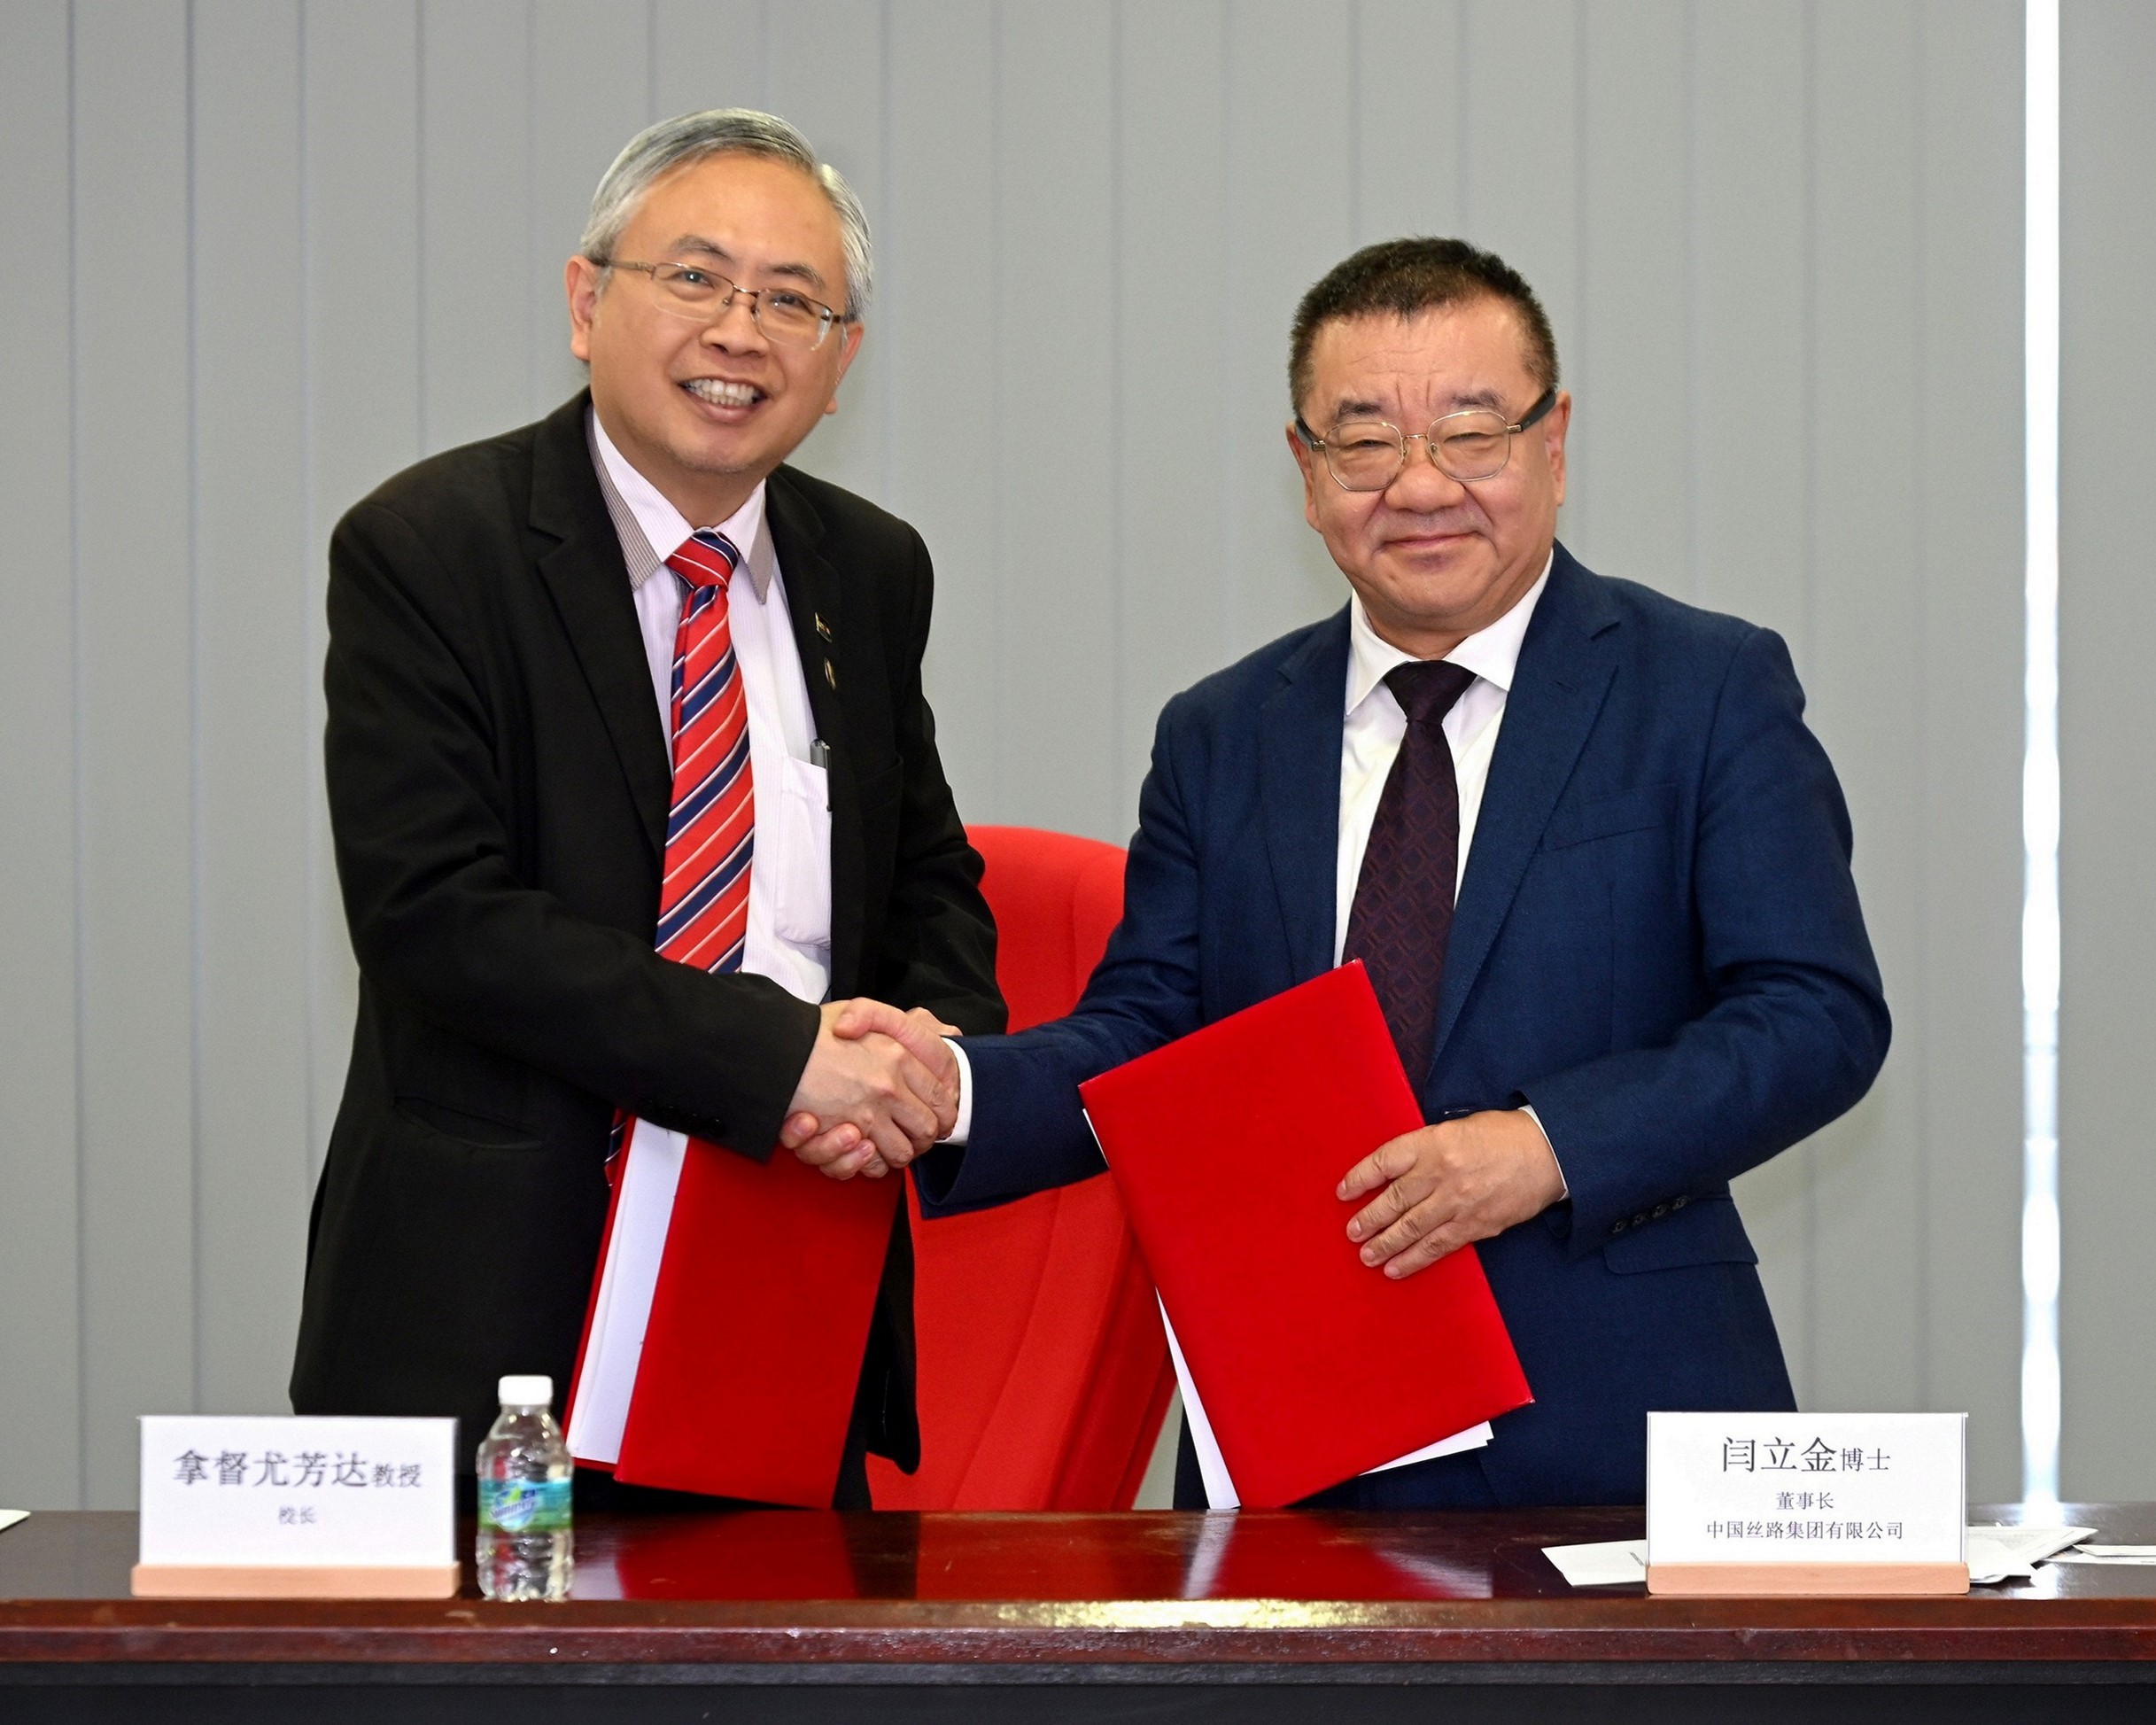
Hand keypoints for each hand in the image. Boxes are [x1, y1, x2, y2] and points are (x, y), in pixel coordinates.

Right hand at [782, 1001, 955, 1181]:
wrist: (773, 1049)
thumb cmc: (812, 1030)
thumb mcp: (858, 1011)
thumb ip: (895, 1021)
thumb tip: (940, 1030)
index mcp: (897, 1056)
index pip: (939, 1094)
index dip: (942, 1111)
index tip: (936, 1116)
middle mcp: (888, 1087)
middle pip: (927, 1128)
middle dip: (923, 1138)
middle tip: (912, 1136)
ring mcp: (867, 1114)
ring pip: (902, 1152)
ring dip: (897, 1153)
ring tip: (885, 1143)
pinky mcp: (844, 1135)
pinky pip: (872, 1164)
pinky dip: (870, 1164)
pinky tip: (863, 1150)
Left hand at [1336, 1109, 1565, 1278]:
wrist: (1547, 1153)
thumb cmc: (1500, 1135)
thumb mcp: (1455, 1129)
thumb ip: (1425, 1150)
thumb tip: (1395, 1173)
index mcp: (1433, 1143)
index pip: (1385, 1162)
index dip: (1360, 1178)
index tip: (1343, 1192)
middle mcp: (1442, 1173)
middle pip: (1394, 1200)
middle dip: (1369, 1219)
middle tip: (1352, 1232)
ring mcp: (1459, 1202)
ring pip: (1413, 1228)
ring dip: (1386, 1244)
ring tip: (1367, 1256)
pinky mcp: (1476, 1225)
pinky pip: (1439, 1246)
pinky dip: (1415, 1259)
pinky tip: (1396, 1268)